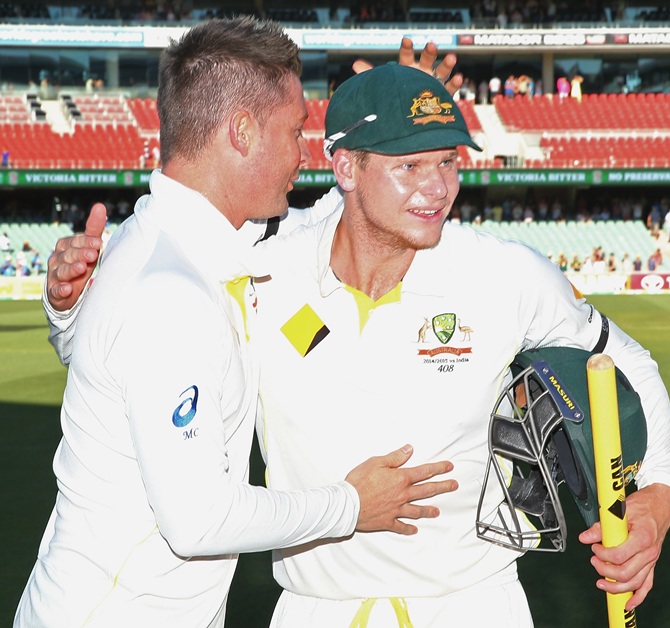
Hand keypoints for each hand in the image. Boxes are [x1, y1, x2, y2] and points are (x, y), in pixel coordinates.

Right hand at [47, 203, 106, 310]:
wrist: (66, 290)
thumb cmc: (80, 263)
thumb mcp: (89, 247)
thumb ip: (94, 229)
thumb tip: (100, 206)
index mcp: (68, 246)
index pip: (76, 241)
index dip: (87, 241)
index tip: (98, 242)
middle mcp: (59, 258)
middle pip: (69, 254)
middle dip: (80, 254)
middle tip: (92, 255)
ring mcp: (55, 275)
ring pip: (62, 270)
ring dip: (71, 269)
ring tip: (81, 268)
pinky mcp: (54, 291)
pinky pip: (56, 290)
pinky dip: (61, 290)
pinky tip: (67, 289)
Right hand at [346, 444, 457, 534]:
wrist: (347, 504)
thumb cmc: (359, 482)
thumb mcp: (376, 462)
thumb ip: (395, 457)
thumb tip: (409, 449)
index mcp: (400, 479)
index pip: (424, 472)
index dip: (438, 468)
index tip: (449, 467)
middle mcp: (402, 495)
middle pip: (426, 490)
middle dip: (442, 487)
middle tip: (453, 485)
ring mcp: (396, 510)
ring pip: (417, 510)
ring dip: (429, 510)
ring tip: (437, 512)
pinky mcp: (387, 521)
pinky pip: (401, 526)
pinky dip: (408, 528)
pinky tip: (414, 529)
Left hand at [352, 37, 461, 96]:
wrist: (408, 116)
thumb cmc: (396, 96)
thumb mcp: (384, 86)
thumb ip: (371, 75)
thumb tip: (355, 64)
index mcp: (407, 70)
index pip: (406, 57)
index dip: (406, 49)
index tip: (406, 40)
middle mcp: (421, 73)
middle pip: (426, 60)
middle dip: (429, 53)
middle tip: (431, 45)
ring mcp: (434, 83)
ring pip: (442, 71)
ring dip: (447, 64)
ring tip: (452, 57)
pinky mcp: (443, 95)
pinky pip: (450, 89)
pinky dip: (456, 83)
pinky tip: (460, 78)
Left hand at [578, 483, 669, 609]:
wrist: (659, 507)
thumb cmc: (642, 507)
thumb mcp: (620, 511)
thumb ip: (601, 526)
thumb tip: (585, 537)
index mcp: (642, 538)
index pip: (620, 555)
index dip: (603, 555)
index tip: (594, 548)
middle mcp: (648, 552)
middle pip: (626, 573)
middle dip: (606, 571)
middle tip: (594, 562)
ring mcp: (651, 560)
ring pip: (635, 583)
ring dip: (616, 587)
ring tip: (601, 583)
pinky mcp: (650, 564)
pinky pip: (647, 585)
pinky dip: (638, 596)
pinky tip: (628, 603)